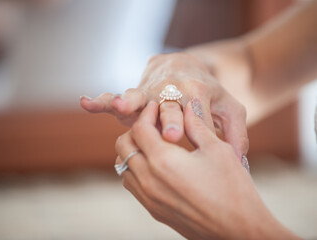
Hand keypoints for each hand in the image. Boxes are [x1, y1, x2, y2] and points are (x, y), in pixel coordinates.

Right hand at [81, 52, 247, 157]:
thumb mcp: (230, 108)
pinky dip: (101, 100)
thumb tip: (240, 160)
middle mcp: (171, 89)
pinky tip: (86, 102)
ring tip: (121, 107)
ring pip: (139, 97)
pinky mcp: (135, 94)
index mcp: (197, 92)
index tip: (207, 147)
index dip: (202, 130)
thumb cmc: (209, 93)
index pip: (198, 114)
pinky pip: (115, 96)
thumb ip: (235, 132)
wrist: (186, 66)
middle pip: (170, 106)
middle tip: (171, 134)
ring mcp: (150, 91)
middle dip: (170, 119)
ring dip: (130, 102)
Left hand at [114, 101, 297, 238]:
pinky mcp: (152, 210)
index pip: (140, 128)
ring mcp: (148, 197)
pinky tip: (155, 165)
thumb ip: (197, 125)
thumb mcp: (217, 150)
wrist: (238, 230)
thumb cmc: (233, 188)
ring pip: (123, 165)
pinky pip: (131, 183)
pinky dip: (135, 168)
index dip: (146, 113)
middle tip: (153, 123)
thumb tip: (187, 106)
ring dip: (133, 149)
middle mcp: (149, 179)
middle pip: (124, 145)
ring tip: (153, 143)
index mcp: (163, 160)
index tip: (156, 107)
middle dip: (135, 129)